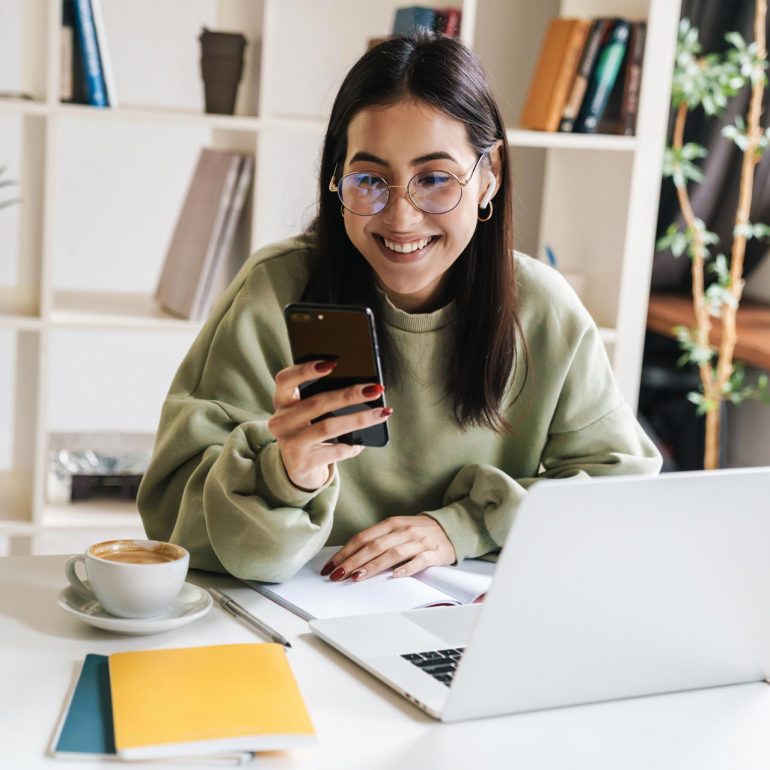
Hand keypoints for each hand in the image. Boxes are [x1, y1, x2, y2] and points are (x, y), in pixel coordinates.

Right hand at [268, 359, 391, 490]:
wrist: (299, 468)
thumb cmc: (310, 430)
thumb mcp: (307, 413)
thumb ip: (321, 398)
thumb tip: (362, 387)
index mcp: (282, 401)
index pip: (285, 379)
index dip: (305, 370)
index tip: (332, 363)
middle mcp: (281, 421)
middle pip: (317, 403)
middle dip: (349, 395)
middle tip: (375, 389)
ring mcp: (290, 443)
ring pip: (328, 427)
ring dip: (359, 418)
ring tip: (382, 412)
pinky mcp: (303, 463)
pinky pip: (335, 451)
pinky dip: (352, 446)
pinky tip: (363, 442)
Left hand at [321, 515, 455, 580]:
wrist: (451, 528)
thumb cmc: (418, 532)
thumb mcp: (396, 530)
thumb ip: (377, 540)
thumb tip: (350, 557)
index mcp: (391, 524)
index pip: (363, 538)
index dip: (345, 552)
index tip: (330, 566)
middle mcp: (403, 531)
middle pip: (373, 546)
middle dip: (352, 561)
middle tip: (336, 575)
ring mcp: (418, 541)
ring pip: (392, 554)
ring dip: (373, 566)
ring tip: (356, 577)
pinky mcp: (433, 553)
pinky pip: (418, 561)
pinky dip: (406, 568)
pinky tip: (395, 576)